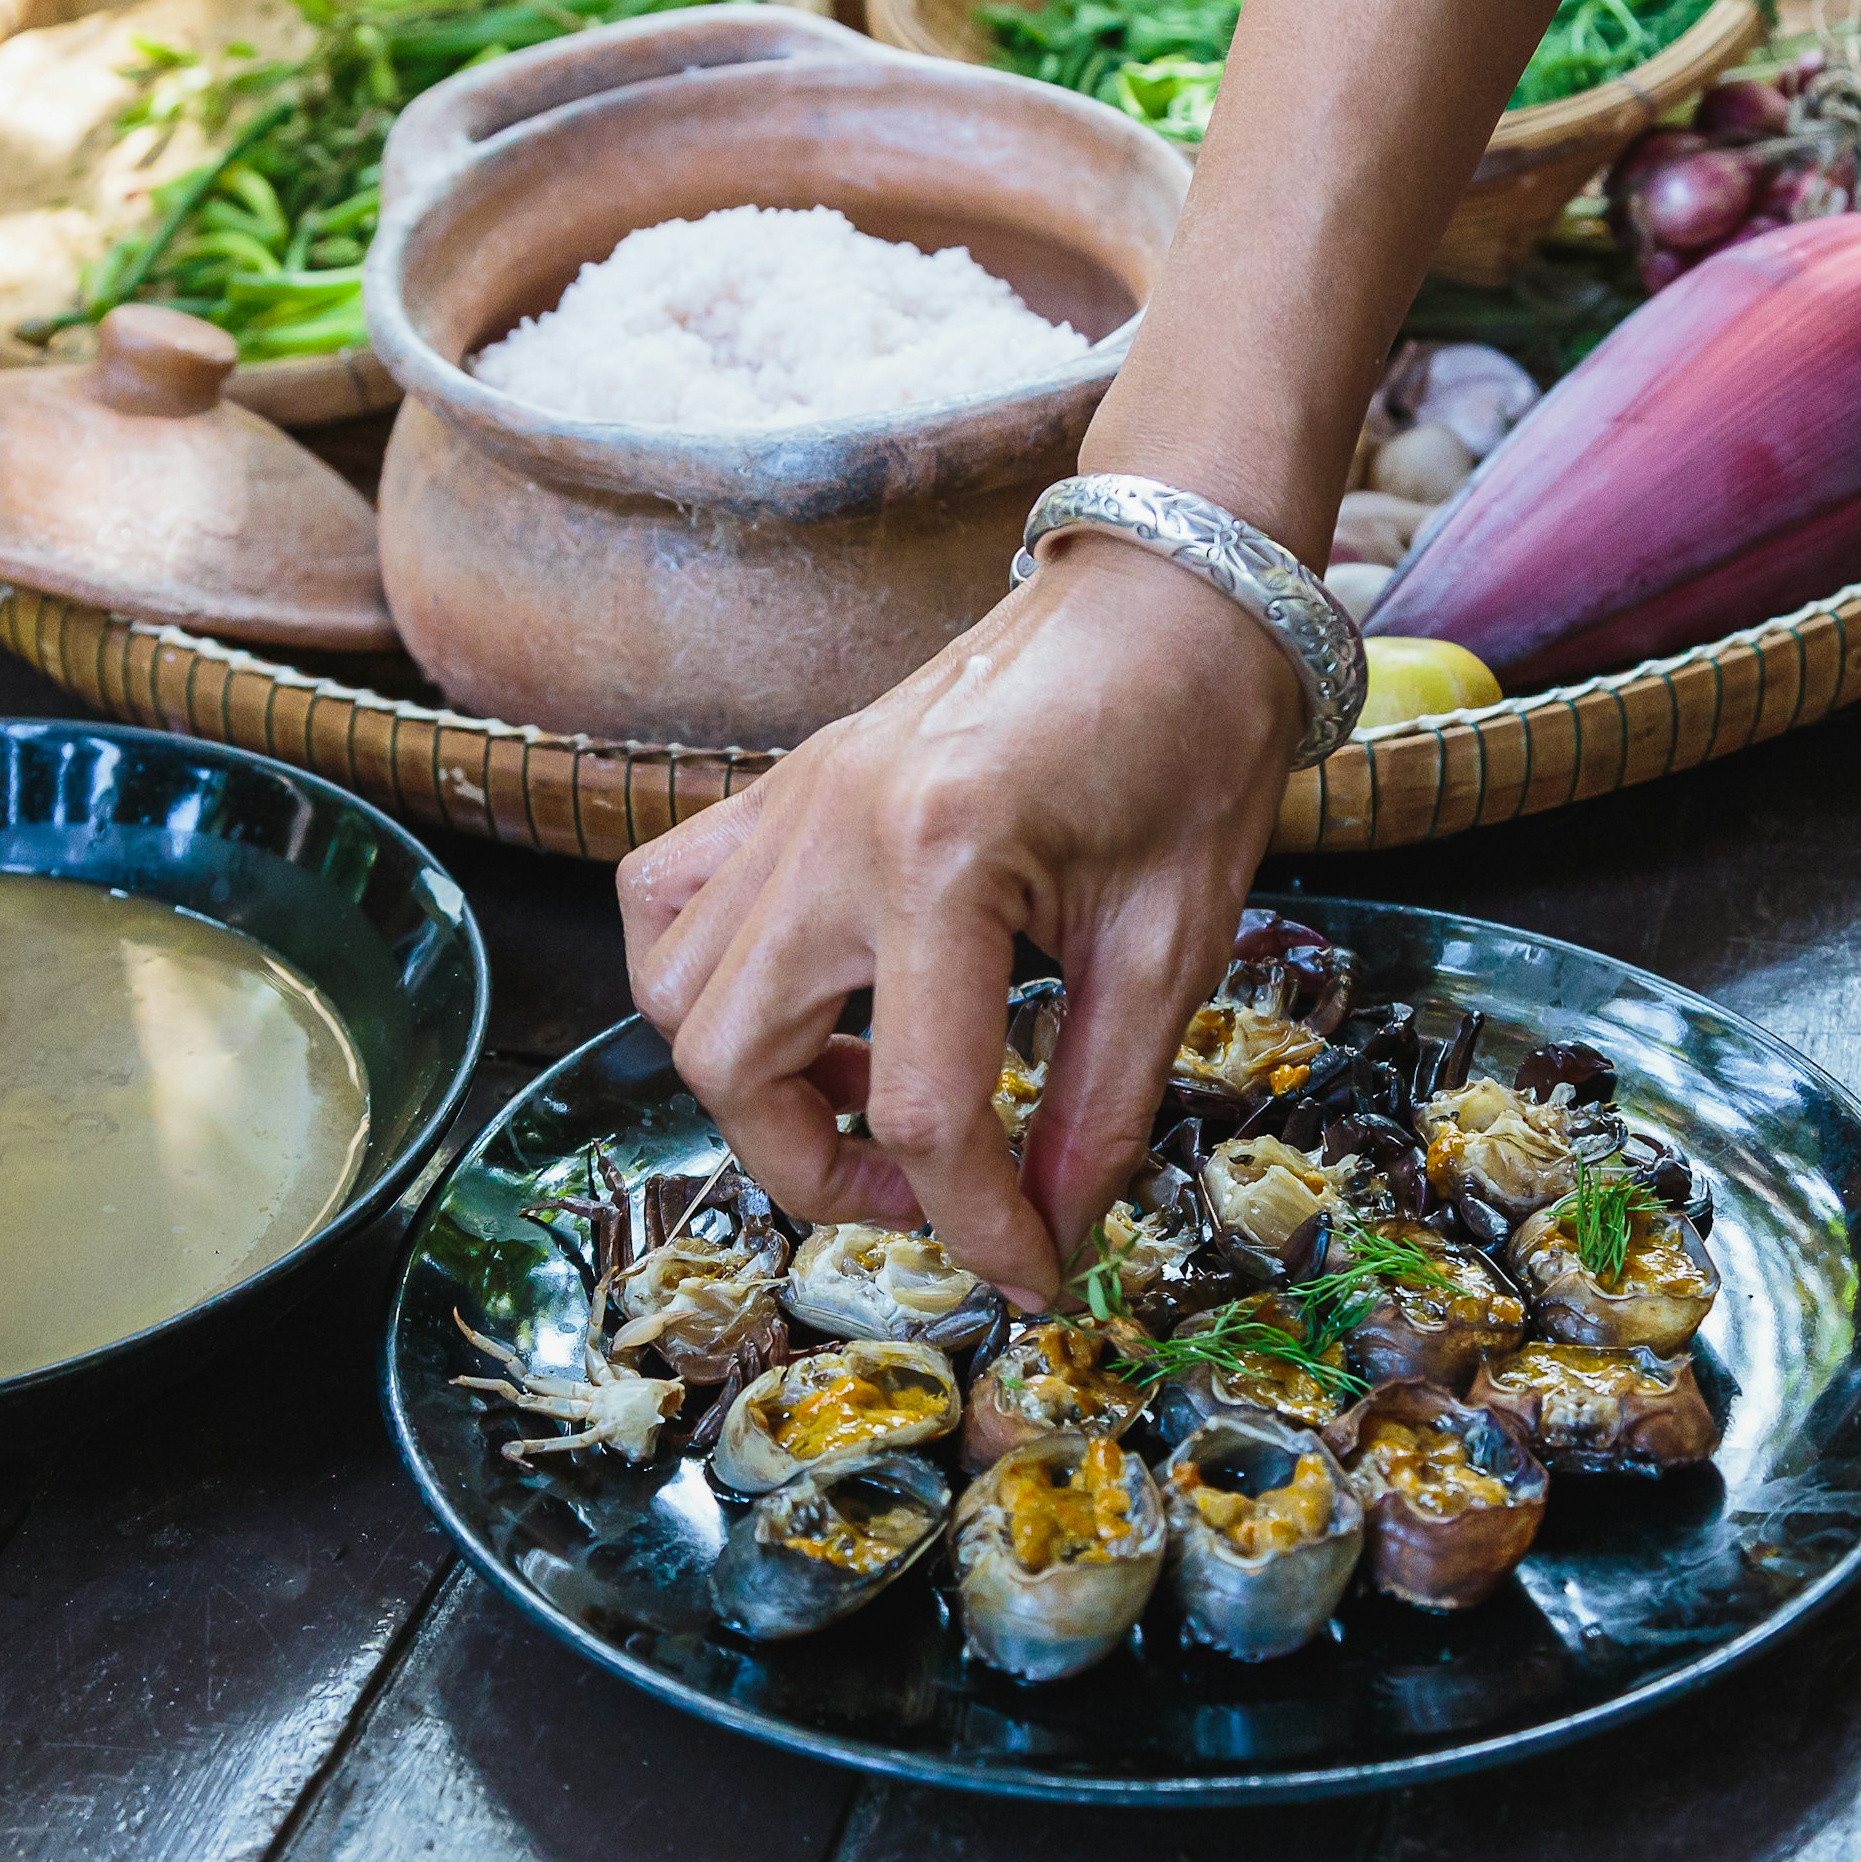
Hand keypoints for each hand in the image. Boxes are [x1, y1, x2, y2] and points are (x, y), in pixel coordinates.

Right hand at [616, 541, 1297, 1301]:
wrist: (1169, 589)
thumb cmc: (1193, 741)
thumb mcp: (1175, 944)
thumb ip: (1101, 1106)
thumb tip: (1051, 1236)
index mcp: (943, 858)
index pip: (919, 1110)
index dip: (976, 1225)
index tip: (1031, 1272)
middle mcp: (831, 828)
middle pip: (737, 1065)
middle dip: (824, 1175)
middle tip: (934, 1194)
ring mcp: (788, 801)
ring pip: (673, 993)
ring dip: (752, 1084)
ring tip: (868, 1096)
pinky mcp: (782, 787)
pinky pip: (667, 900)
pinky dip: (702, 980)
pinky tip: (804, 1004)